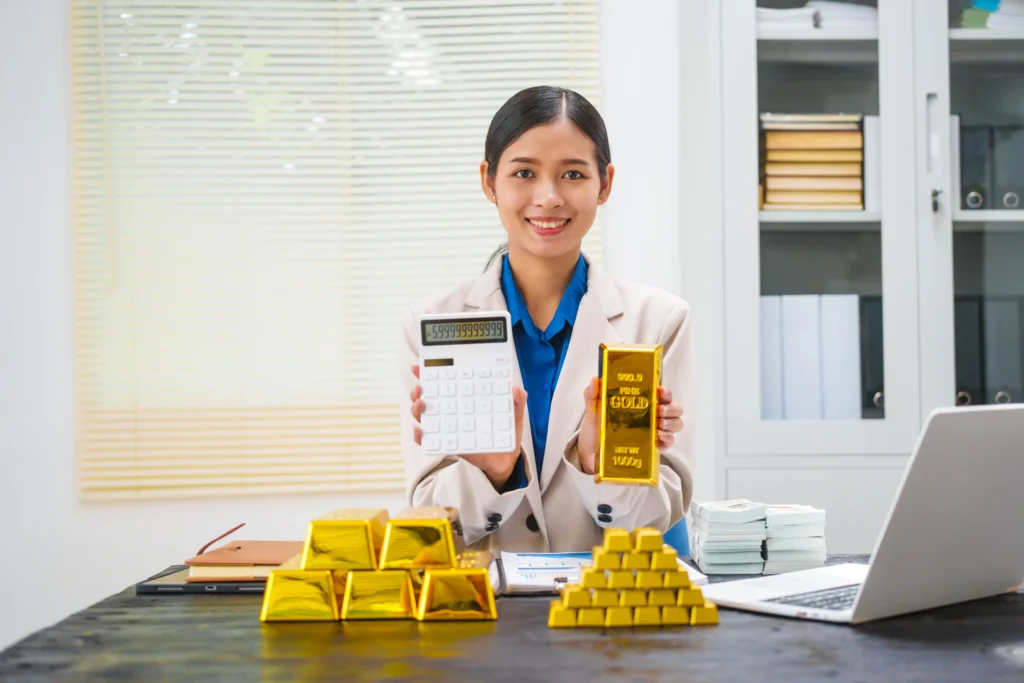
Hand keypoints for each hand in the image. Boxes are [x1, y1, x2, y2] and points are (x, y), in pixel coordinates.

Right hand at [409, 365, 526, 489]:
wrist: (507, 459)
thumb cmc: (506, 431)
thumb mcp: (514, 413)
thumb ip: (517, 400)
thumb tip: (517, 389)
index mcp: (464, 398)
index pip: (443, 383)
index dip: (428, 373)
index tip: (419, 366)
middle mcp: (452, 411)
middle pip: (426, 398)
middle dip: (417, 391)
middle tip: (420, 388)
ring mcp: (448, 428)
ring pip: (424, 416)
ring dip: (416, 409)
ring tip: (420, 404)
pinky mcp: (448, 444)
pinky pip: (429, 441)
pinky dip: (420, 436)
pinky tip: (420, 431)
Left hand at [577, 379, 683, 474]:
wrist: (592, 453)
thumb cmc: (596, 429)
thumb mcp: (593, 411)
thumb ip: (592, 395)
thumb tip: (594, 379)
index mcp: (641, 403)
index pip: (661, 394)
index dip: (665, 391)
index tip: (660, 390)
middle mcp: (651, 416)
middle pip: (674, 408)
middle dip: (671, 408)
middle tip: (659, 410)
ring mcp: (655, 432)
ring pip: (676, 424)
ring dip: (672, 422)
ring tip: (660, 424)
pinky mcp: (654, 448)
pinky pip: (669, 442)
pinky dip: (668, 438)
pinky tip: (659, 437)